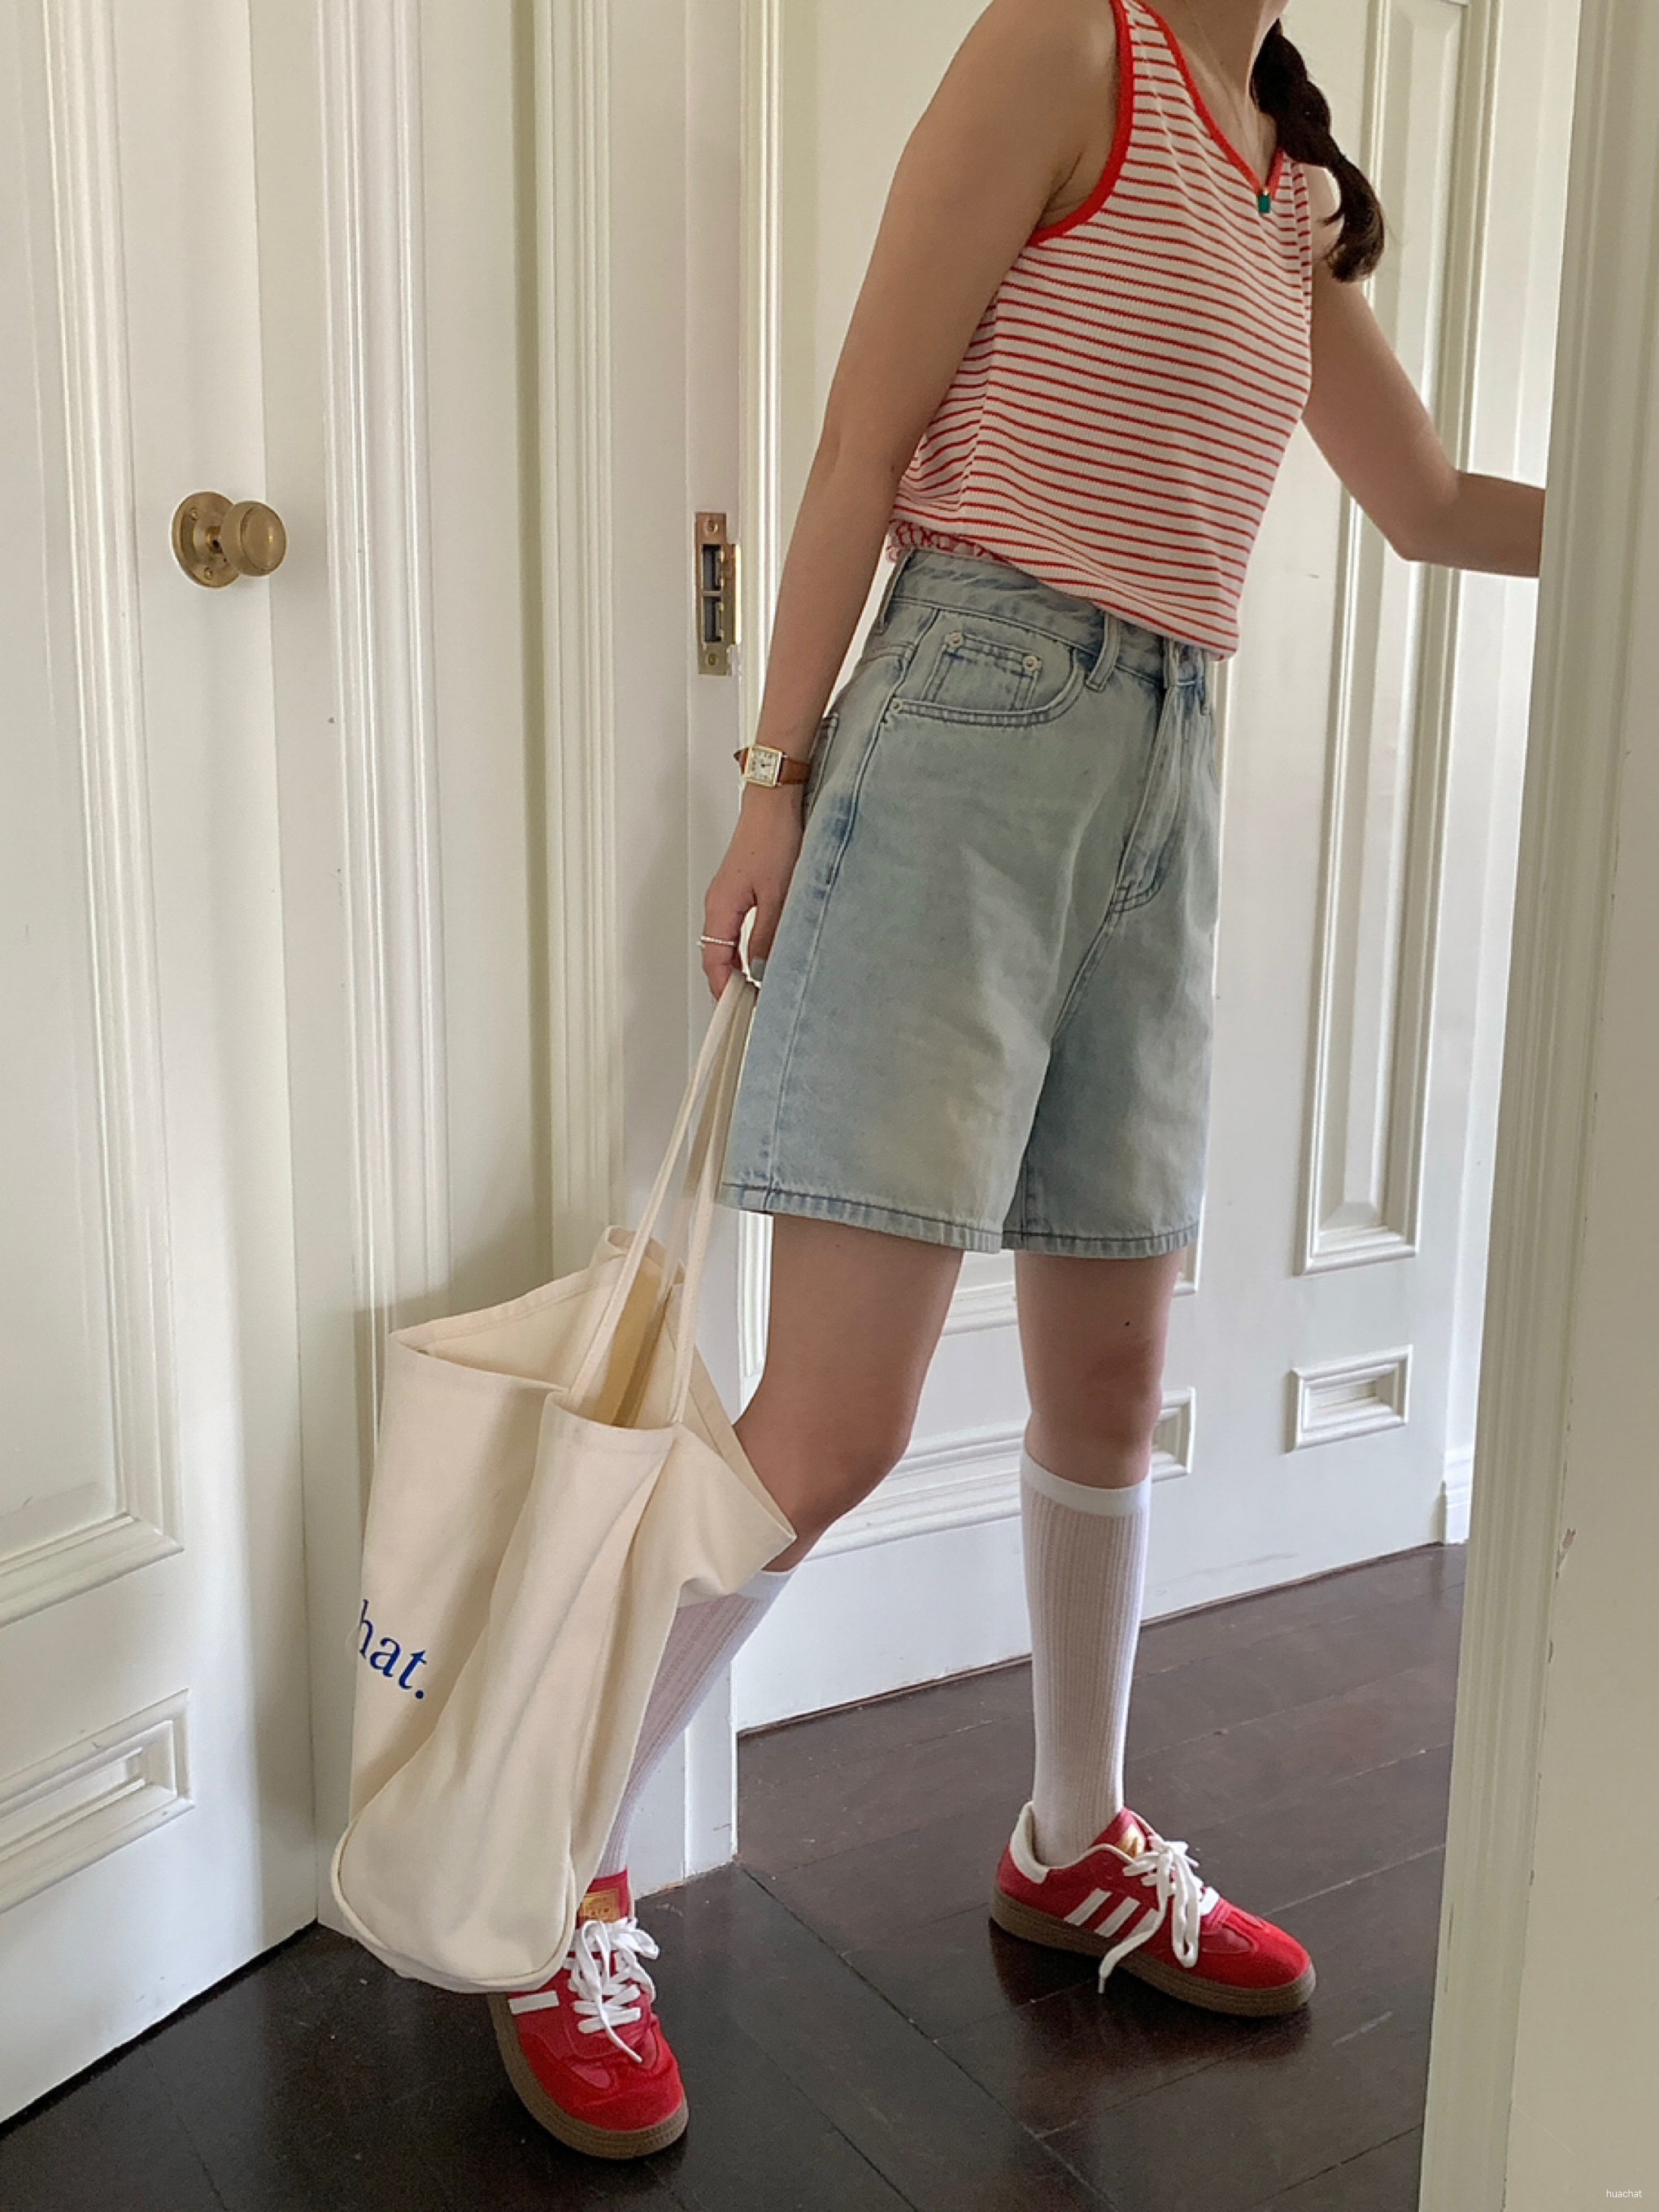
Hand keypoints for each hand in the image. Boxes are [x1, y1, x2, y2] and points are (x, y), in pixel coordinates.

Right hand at [700, 787, 805, 1000]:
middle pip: (717, 956)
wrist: (775, 801)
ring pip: (729, 942)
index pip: (714, 963)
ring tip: (760, 987)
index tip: (737, 1013)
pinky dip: (748, 947)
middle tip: (751, 1008)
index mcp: (720, 909)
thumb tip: (760, 969)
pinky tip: (766, 954)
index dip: (724, 991)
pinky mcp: (743, 887)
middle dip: (731, 985)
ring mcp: (730, 896)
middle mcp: (720, 904)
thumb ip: (767, 936)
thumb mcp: (777, 896)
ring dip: (741, 966)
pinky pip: (739, 927)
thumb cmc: (773, 838)